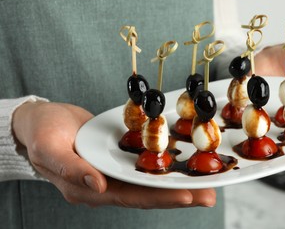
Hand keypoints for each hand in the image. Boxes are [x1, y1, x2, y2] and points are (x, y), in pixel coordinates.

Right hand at [12, 102, 215, 207]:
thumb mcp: (48, 147)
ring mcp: (114, 172)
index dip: (159, 197)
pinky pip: (145, 166)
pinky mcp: (119, 159)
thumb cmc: (41, 132)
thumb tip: (99, 184)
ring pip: (150, 181)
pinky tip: (184, 164)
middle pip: (147, 193)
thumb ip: (71, 167)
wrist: (42, 120)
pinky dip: (164, 166)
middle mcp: (106, 185)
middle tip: (210, 194)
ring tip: (207, 183)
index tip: (187, 195)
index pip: (130, 196)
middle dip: (179, 194)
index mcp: (89, 188)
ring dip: (177, 182)